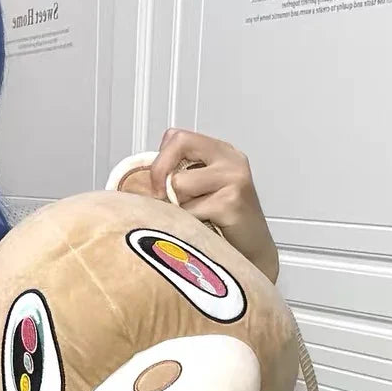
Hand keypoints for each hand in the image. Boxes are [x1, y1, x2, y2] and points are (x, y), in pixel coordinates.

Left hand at [149, 129, 279, 282]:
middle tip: (160, 199)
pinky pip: (189, 211)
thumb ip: (179, 179)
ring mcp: (234, 179)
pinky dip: (187, 225)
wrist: (253, 254)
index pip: (177, 136)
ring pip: (179, 183)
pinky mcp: (231, 202)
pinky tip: (201, 232)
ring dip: (176, 206)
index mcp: (221, 152)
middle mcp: (230, 159)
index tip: (156, 184)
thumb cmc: (224, 226)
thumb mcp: (201, 193)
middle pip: (179, 144)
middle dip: (160, 173)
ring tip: (191, 219)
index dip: (160, 158)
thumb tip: (138, 183)